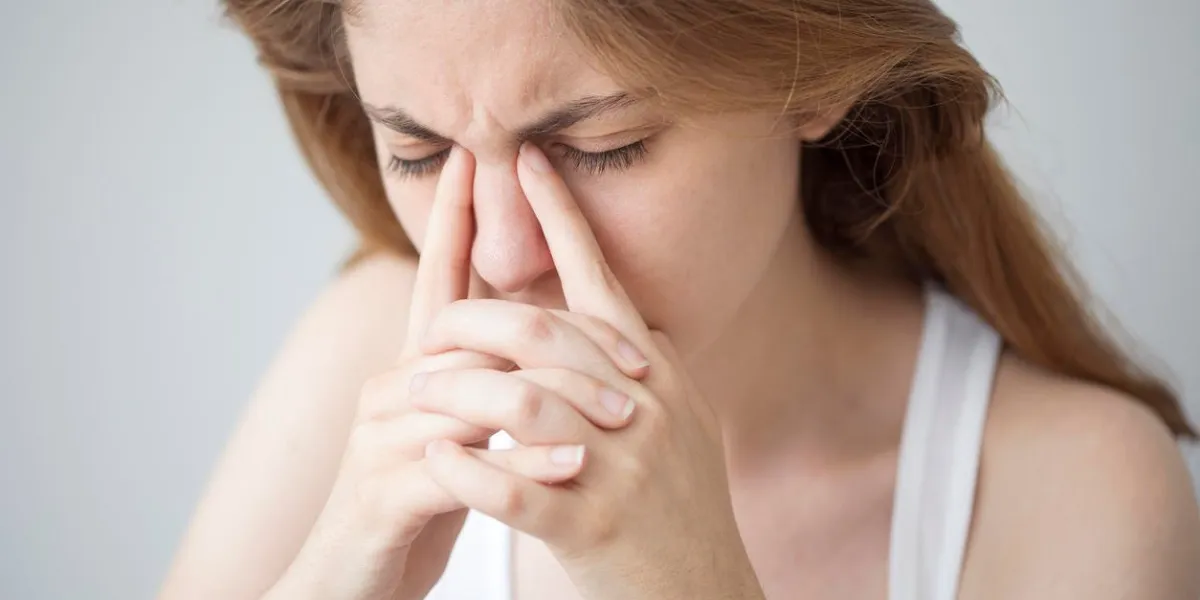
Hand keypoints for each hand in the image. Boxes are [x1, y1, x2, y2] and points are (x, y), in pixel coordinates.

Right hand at [266, 147, 642, 599]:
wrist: (351, 579)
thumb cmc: (417, 500)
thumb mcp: (454, 432)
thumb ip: (483, 380)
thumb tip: (537, 336)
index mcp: (413, 369)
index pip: (435, 279)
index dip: (452, 220)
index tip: (477, 161)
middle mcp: (391, 388)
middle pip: (473, 333)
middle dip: (553, 332)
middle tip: (634, 353)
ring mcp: (381, 437)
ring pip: (472, 396)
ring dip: (554, 402)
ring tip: (623, 413)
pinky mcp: (383, 493)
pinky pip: (461, 467)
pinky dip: (523, 464)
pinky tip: (571, 463)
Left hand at [414, 143, 765, 599]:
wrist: (702, 590)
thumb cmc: (677, 503)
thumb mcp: (673, 416)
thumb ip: (632, 359)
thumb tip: (596, 299)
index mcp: (655, 372)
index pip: (600, 278)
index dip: (561, 215)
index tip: (523, 161)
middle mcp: (644, 407)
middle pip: (543, 334)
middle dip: (471, 322)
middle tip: (427, 332)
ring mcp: (621, 467)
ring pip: (520, 404)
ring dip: (454, 393)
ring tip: (413, 393)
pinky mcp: (593, 526)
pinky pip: (514, 488)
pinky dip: (467, 471)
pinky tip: (437, 460)